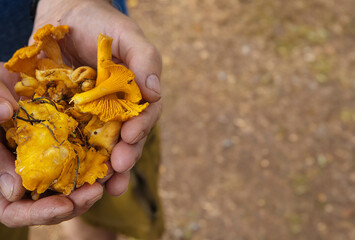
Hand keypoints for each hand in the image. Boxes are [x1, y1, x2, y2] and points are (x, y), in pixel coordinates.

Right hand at [0, 64, 103, 226]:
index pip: (13, 209)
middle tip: (96, 192)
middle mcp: (25, 174)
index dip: (38, 213)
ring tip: (108, 176)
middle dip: (74, 204)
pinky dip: (94, 168)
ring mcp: (46, 164)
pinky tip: (109, 160)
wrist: (14, 77)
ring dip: (89, 189)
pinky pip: (81, 166)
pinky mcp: (65, 150)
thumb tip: (14, 188)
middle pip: (48, 206)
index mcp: (1, 171)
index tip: (64, 204)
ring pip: (68, 191)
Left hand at [33, 0, 161, 195]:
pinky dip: (82, 158)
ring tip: (108, 185)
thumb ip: (146, 59)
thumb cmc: (101, 22)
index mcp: (137, 92)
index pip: (145, 115)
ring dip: (109, 167)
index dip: (141, 128)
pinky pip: (78, 139)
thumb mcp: (128, 36)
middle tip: (119, 167)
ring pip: (106, 145)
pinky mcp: (73, 116)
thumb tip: (156, 93)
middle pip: (128, 137)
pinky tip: (81, 175)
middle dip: (127, 154)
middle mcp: (119, 107)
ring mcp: (96, 114)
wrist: (65, 15)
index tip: (131, 136)